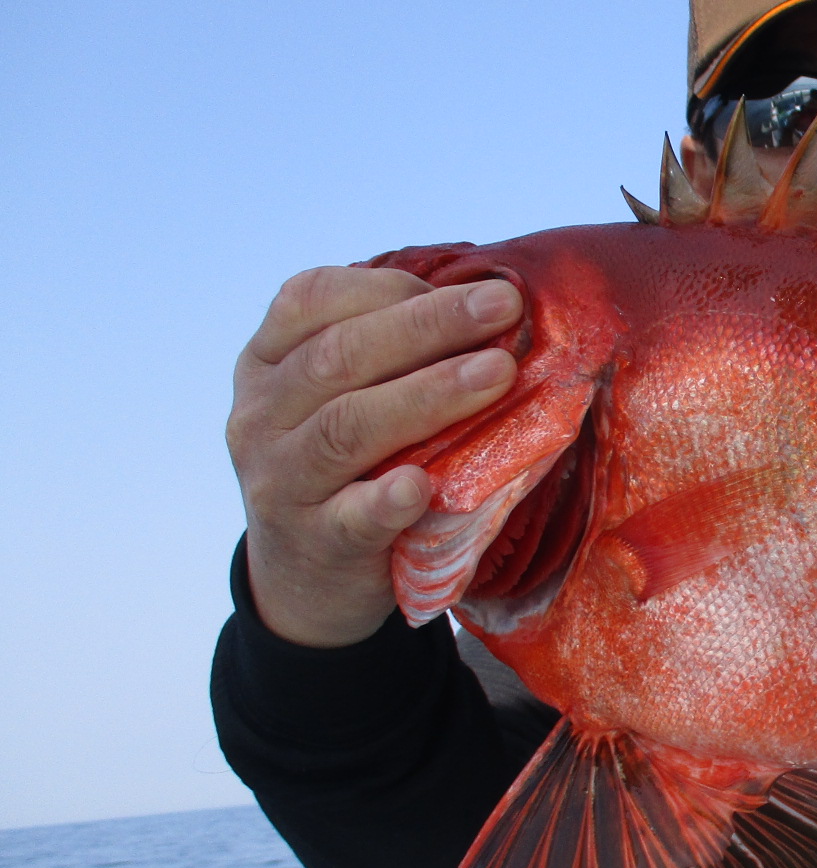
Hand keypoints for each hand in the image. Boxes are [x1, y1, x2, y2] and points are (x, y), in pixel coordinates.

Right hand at [227, 266, 523, 647]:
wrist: (306, 580)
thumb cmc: (350, 465)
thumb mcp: (346, 397)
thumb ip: (391, 355)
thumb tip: (492, 307)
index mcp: (268, 361)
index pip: (312, 299)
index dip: (392, 288)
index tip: (473, 287)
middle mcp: (261, 414)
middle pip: (339, 355)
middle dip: (429, 324)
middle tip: (504, 305)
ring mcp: (281, 480)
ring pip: (347, 425)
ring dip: (428, 394)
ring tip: (498, 372)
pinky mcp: (314, 542)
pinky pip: (349, 517)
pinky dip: (385, 500)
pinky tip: (422, 485)